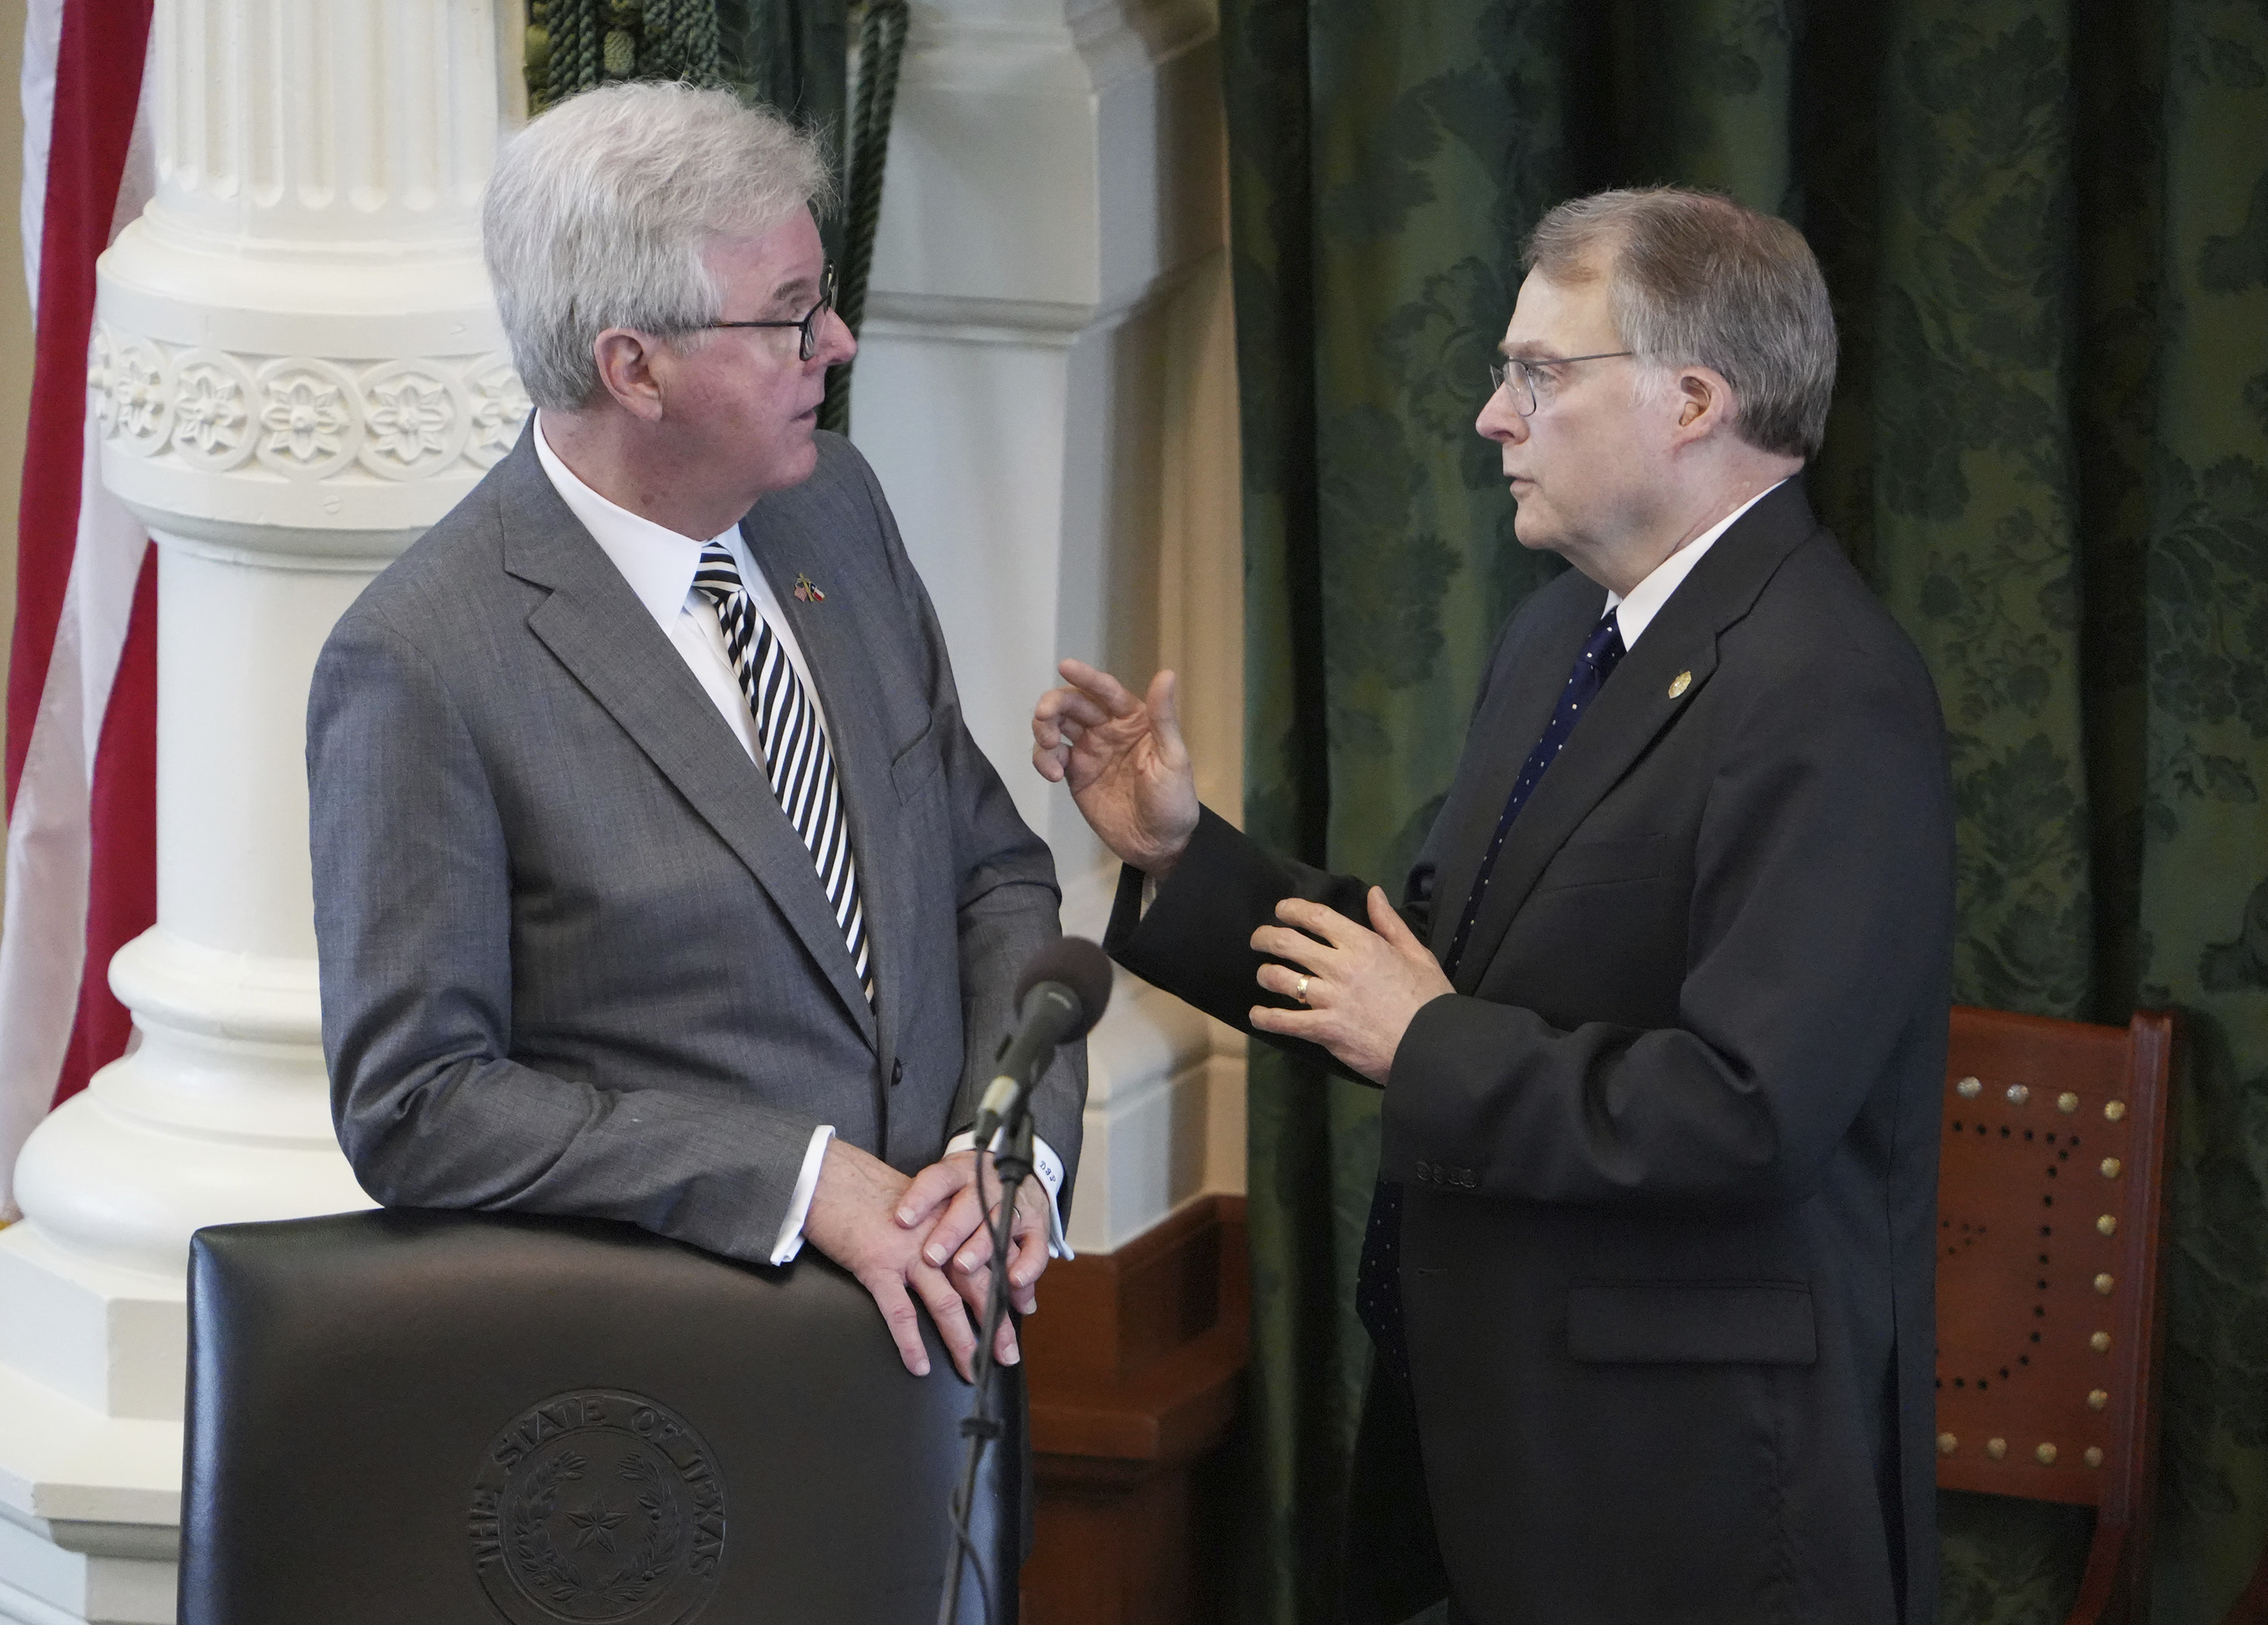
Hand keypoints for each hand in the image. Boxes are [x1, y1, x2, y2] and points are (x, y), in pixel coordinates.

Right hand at [802, 1139, 1005, 1382]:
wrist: (831, 1176)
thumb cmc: (869, 1192)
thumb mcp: (917, 1206)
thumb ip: (940, 1229)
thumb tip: (953, 1260)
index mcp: (949, 1222)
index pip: (990, 1258)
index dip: (1008, 1287)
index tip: (1022, 1312)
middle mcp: (936, 1238)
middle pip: (977, 1284)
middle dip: (995, 1322)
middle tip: (1006, 1354)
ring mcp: (908, 1252)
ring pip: (945, 1303)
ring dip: (962, 1340)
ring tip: (972, 1368)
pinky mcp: (877, 1264)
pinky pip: (899, 1310)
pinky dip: (911, 1342)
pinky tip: (920, 1365)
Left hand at [896, 1149, 1053, 1319]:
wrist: (1011, 1171)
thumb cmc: (965, 1189)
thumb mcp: (945, 1186)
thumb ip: (924, 1206)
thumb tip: (890, 1227)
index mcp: (959, 1174)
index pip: (938, 1180)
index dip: (920, 1199)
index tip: (901, 1219)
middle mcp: (987, 1187)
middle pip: (969, 1206)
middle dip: (950, 1231)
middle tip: (931, 1255)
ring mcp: (1014, 1204)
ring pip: (999, 1224)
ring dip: (981, 1248)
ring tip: (963, 1268)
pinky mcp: (1037, 1224)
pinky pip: (1035, 1246)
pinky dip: (1027, 1266)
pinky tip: (1014, 1282)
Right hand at [1031, 659, 1200, 875]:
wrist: (1158, 845)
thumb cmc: (1174, 800)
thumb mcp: (1173, 758)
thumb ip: (1163, 718)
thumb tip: (1166, 674)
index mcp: (1134, 719)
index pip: (1106, 691)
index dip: (1086, 677)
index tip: (1065, 667)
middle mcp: (1108, 729)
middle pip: (1073, 705)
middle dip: (1054, 706)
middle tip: (1044, 718)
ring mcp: (1089, 752)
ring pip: (1057, 727)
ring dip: (1044, 729)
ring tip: (1049, 746)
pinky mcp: (1075, 776)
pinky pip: (1052, 757)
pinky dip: (1044, 760)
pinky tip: (1052, 773)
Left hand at [1250, 887, 1453, 1083]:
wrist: (1434, 1046)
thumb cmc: (1429, 1001)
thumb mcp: (1417, 954)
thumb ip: (1390, 924)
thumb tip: (1373, 894)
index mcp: (1364, 945)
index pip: (1317, 917)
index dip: (1292, 909)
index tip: (1281, 910)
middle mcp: (1341, 967)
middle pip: (1288, 943)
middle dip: (1265, 937)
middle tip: (1258, 940)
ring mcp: (1330, 999)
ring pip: (1280, 979)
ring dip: (1265, 975)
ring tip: (1264, 976)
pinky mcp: (1324, 1030)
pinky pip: (1284, 1021)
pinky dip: (1265, 1018)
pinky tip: (1257, 1016)